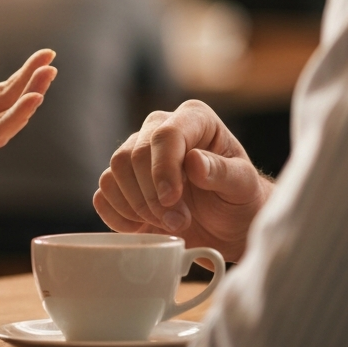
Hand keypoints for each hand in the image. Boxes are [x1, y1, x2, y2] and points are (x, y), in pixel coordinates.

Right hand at [94, 100, 272, 261]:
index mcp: (193, 118)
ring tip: (168, 226)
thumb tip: (194, 161)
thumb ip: (223, 173)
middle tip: (180, 223)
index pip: (165, 134)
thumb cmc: (240, 200)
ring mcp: (137, 152)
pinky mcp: (123, 180)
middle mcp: (160, 127)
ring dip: (138, 206)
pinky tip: (143, 228)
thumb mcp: (243, 187)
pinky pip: (104, 192)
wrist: (228, 224)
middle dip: (153, 196)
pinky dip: (118, 215)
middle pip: (134, 154)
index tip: (172, 200)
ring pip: (115, 171)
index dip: (163, 168)